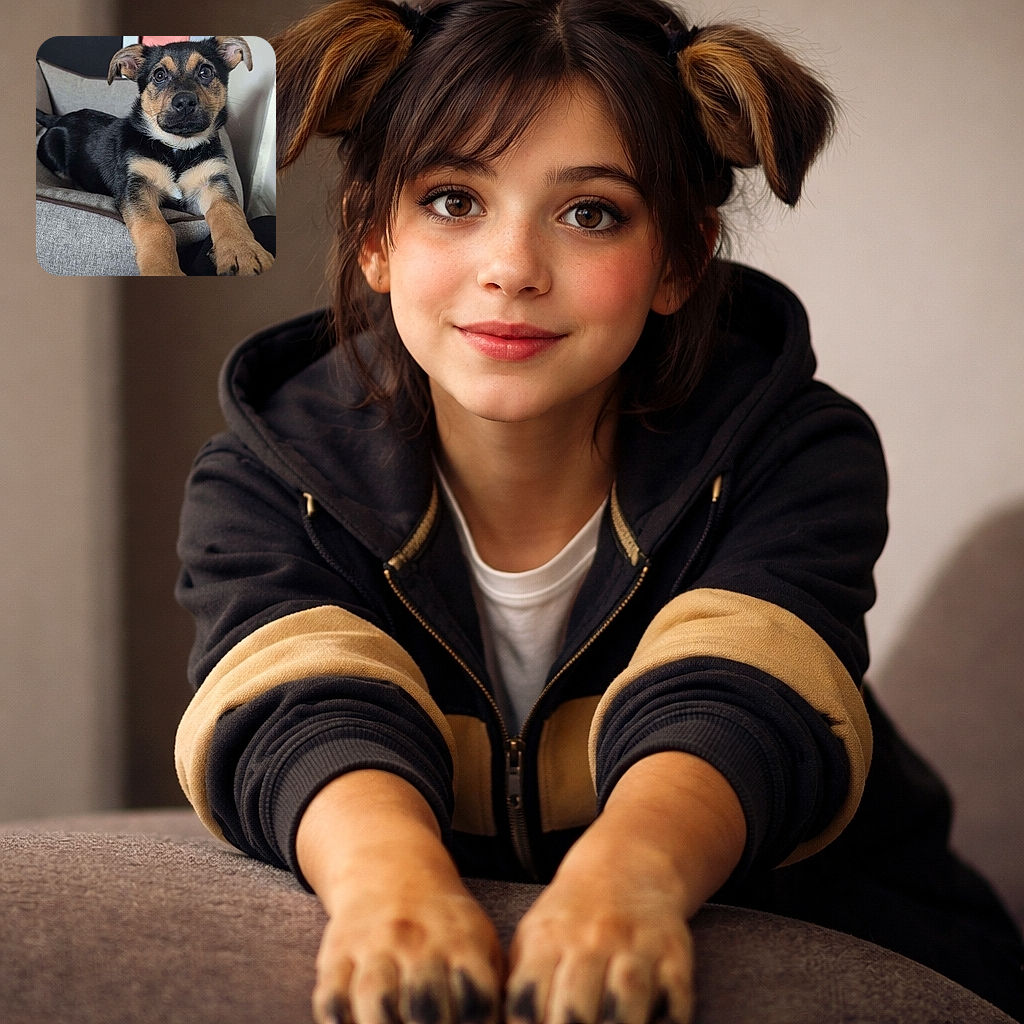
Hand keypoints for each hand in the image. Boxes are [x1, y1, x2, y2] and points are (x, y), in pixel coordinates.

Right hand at [313, 867, 502, 1023]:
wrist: (389, 869)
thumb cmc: (445, 926)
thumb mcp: (479, 942)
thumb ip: (492, 991)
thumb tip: (510, 1022)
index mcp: (462, 941)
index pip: (476, 1000)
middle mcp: (417, 941)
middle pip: (426, 1008)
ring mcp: (374, 946)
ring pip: (376, 1001)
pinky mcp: (336, 954)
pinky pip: (332, 999)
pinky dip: (342, 1023)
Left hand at [506, 752, 745, 1023]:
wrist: (627, 866)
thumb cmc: (569, 920)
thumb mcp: (533, 941)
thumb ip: (519, 990)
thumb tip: (494, 1023)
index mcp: (546, 942)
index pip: (527, 1006)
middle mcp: (590, 942)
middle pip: (575, 1013)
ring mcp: (635, 947)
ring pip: (624, 1005)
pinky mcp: (675, 956)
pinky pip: (674, 1004)